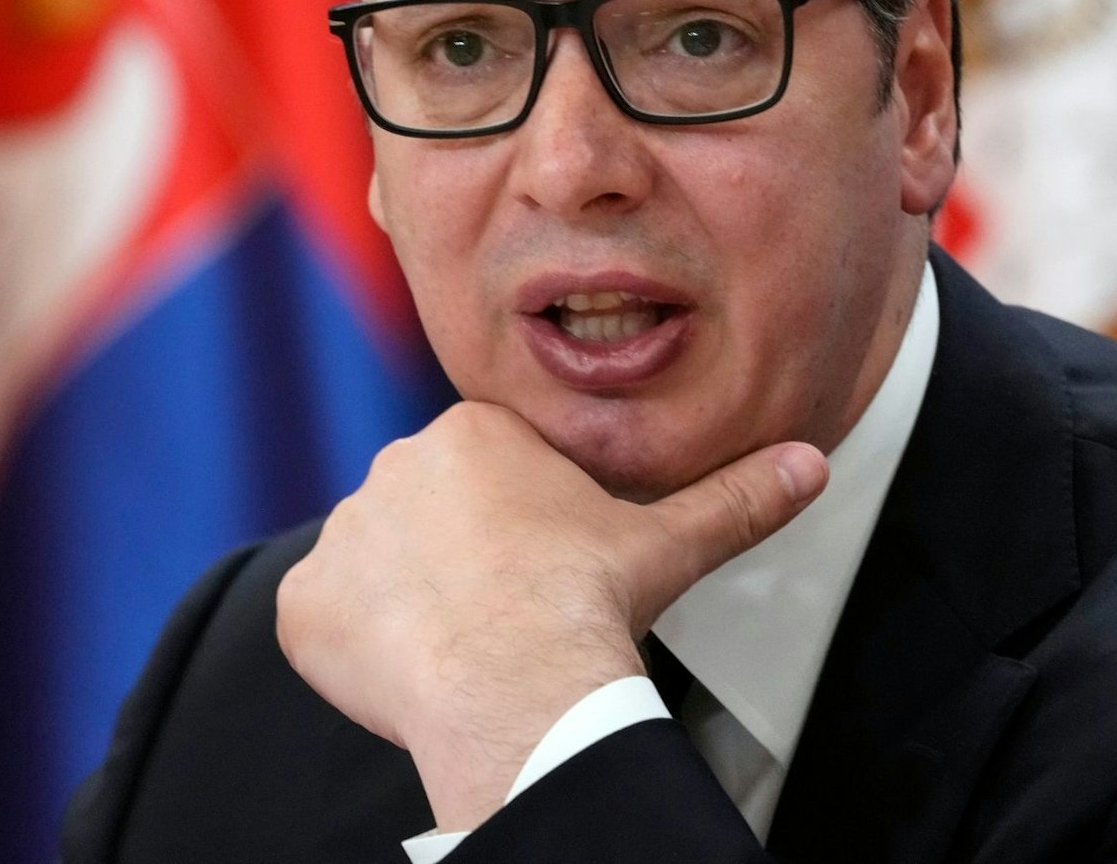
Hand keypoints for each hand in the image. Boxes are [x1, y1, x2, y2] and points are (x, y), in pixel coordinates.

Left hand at [275, 401, 827, 830]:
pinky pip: (320, 622)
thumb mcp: (670, 540)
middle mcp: (392, 467)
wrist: (519, 681)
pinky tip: (409, 674)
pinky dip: (352, 649)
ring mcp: (340, 537)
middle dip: (455, 562)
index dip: (513, 531)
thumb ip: (736, 495)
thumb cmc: (589, 602)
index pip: (482, 477)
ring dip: (404, 604)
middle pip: (423, 518)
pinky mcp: (302, 606)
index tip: (538, 575)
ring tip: (460, 650)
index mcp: (471, 435)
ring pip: (373, 569)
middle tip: (502, 616)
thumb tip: (813, 463)